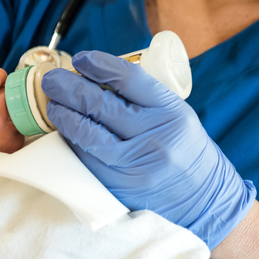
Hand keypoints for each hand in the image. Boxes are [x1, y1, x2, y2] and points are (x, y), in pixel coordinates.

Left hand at [41, 51, 255, 248]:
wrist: (205, 199)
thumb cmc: (186, 151)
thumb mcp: (178, 116)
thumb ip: (145, 98)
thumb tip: (99, 77)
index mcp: (171, 112)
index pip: (128, 78)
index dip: (99, 64)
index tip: (81, 59)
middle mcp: (154, 136)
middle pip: (101, 104)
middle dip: (70, 87)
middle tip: (53, 79)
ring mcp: (136, 165)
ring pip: (89, 134)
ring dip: (64, 115)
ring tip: (53, 103)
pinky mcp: (122, 187)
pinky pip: (88, 160)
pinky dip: (73, 142)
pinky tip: (65, 131)